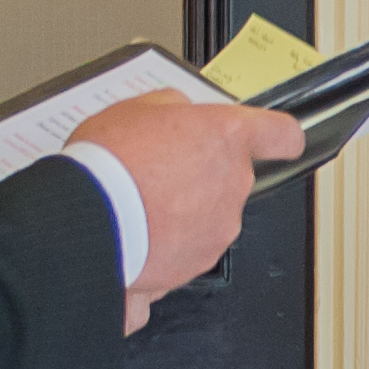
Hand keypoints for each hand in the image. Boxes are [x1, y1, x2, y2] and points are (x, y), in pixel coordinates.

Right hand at [72, 96, 306, 332]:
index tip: (278, 140)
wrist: (88, 221)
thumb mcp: (136, 109)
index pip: (281, 134)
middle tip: (159, 171)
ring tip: (141, 204)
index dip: (279, 136)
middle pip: (233, 176)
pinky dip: (169, 243)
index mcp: (226, 137)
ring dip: (184, 211)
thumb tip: (180, 112)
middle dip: (201, 175)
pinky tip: (137, 231)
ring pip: (210, 214)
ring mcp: (220, 227)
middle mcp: (233, 183)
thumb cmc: (108, 163)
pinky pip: (188, 247)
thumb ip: (172, 107)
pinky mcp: (199, 262)